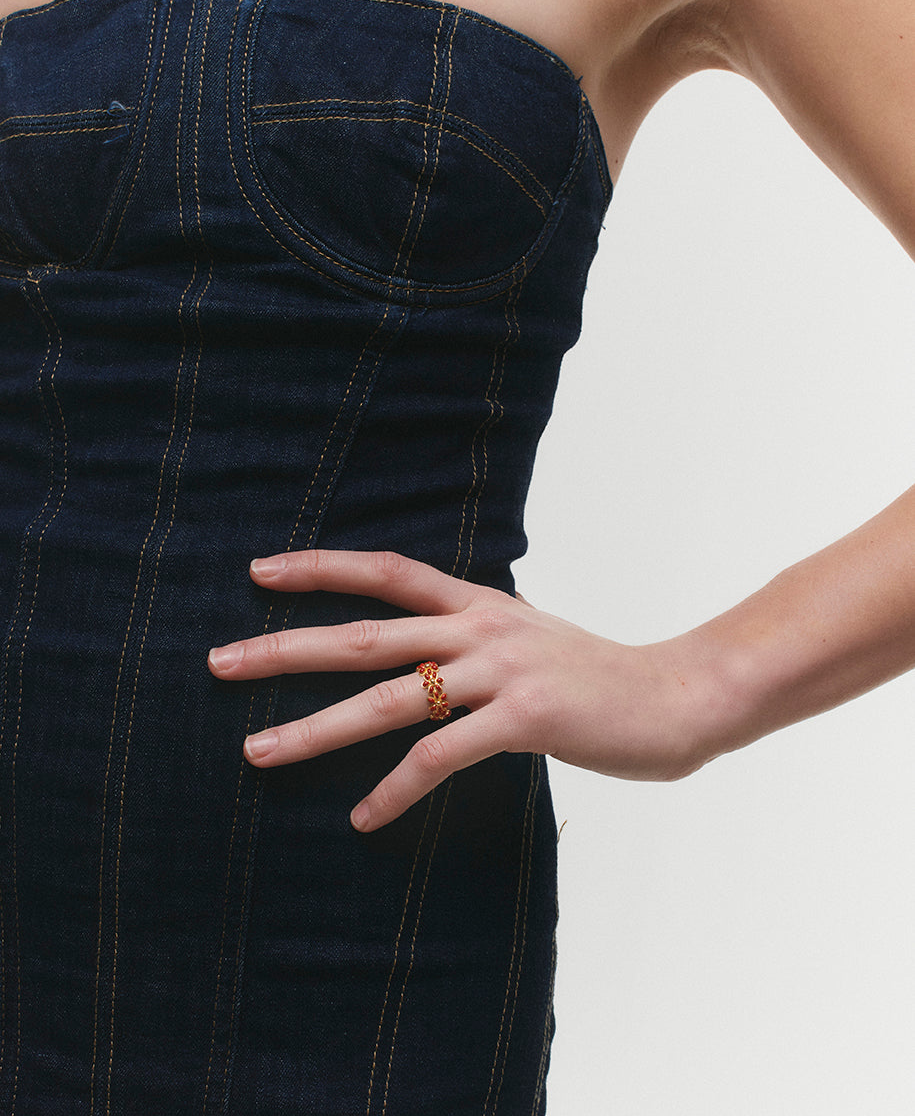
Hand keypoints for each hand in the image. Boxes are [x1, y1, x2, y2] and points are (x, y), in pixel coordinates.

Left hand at [207, 550, 720, 830]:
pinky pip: (441, 756)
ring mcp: (502, 670)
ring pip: (388, 698)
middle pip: (365, 634)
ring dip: (315, 729)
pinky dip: (395, 790)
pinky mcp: (525, 719)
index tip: (261, 571)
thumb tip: (425, 653)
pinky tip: (363, 819)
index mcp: (479, 603)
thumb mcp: (528, 637)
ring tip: (258, 752)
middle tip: (218, 663)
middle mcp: (481, 628)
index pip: (387, 571)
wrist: (677, 695)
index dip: (322, 567)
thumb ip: (475, 635)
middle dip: (285, 648)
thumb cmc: (597, 675)